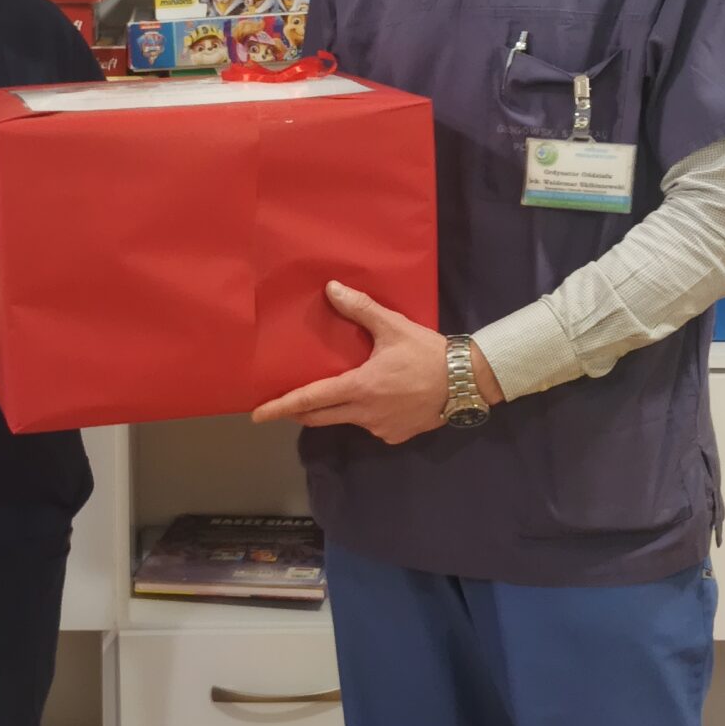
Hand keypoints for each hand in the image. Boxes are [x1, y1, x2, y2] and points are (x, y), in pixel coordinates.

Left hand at [253, 282, 496, 445]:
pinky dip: (367, 414)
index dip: (281, 407)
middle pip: (319, 418)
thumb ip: (360, 308)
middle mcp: (364, 414)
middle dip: (300, 411)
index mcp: (358, 388)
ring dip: (339, 408)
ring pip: (346, 420)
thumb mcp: (393, 327)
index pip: (310, 400)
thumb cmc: (427, 353)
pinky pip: (371, 426)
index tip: (257, 415)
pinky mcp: (396, 436)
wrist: (467, 381)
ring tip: (349, 387)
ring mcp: (380, 429)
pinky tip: (382, 398)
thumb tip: (331, 288)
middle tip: (288, 403)